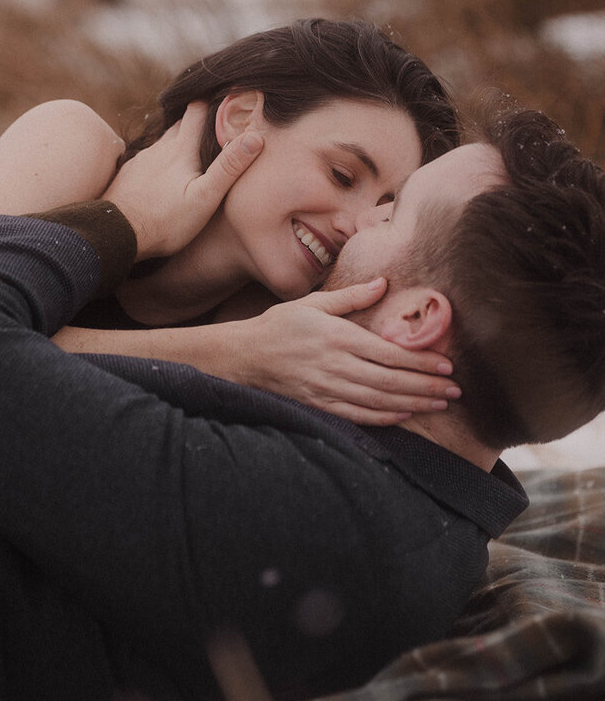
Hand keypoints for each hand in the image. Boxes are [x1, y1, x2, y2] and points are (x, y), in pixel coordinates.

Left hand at [103, 103, 263, 258]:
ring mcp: (141, 160)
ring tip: (193, 153)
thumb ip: (228, 167)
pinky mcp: (129, 174)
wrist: (116, 235)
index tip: (225, 98)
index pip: (196, 109)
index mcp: (181, 149)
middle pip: (181, 123)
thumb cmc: (165, 221)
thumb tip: (254, 137)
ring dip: (179, 142)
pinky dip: (161, 161)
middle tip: (215, 126)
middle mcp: (159, 148)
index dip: (211, 100)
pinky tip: (166, 175)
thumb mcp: (205, 197)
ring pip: (164, 142)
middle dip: (197, 121)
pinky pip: (149, 159)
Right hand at [235, 279, 459, 423]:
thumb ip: (351, 297)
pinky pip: (358, 415)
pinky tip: (404, 415)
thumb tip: (383, 283)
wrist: (245, 356)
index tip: (445, 365)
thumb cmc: (280, 325)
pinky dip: (384, 417)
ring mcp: (328, 388)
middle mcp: (336, 364)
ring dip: (413, 403)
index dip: (420, 361)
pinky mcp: (320, 404)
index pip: (389, 353)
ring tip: (439, 404)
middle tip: (454, 390)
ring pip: (379, 401)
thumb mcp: (313, 303)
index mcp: (338, 336)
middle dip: (426, 386)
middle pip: (390, 380)